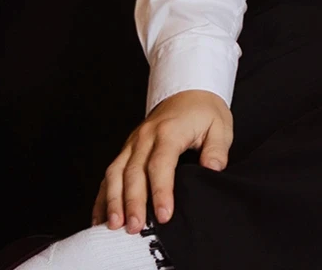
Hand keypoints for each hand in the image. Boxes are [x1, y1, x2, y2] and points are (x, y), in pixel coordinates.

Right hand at [95, 89, 232, 232]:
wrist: (187, 93)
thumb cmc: (204, 112)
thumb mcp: (220, 126)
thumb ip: (217, 149)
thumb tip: (213, 168)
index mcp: (169, 132)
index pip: (161, 164)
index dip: (160, 191)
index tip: (164, 214)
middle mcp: (145, 137)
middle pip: (133, 173)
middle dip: (132, 203)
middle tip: (134, 228)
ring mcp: (132, 143)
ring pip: (115, 173)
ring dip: (112, 201)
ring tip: (113, 226)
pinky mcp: (126, 150)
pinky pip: (109, 173)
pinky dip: (102, 196)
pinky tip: (100, 216)